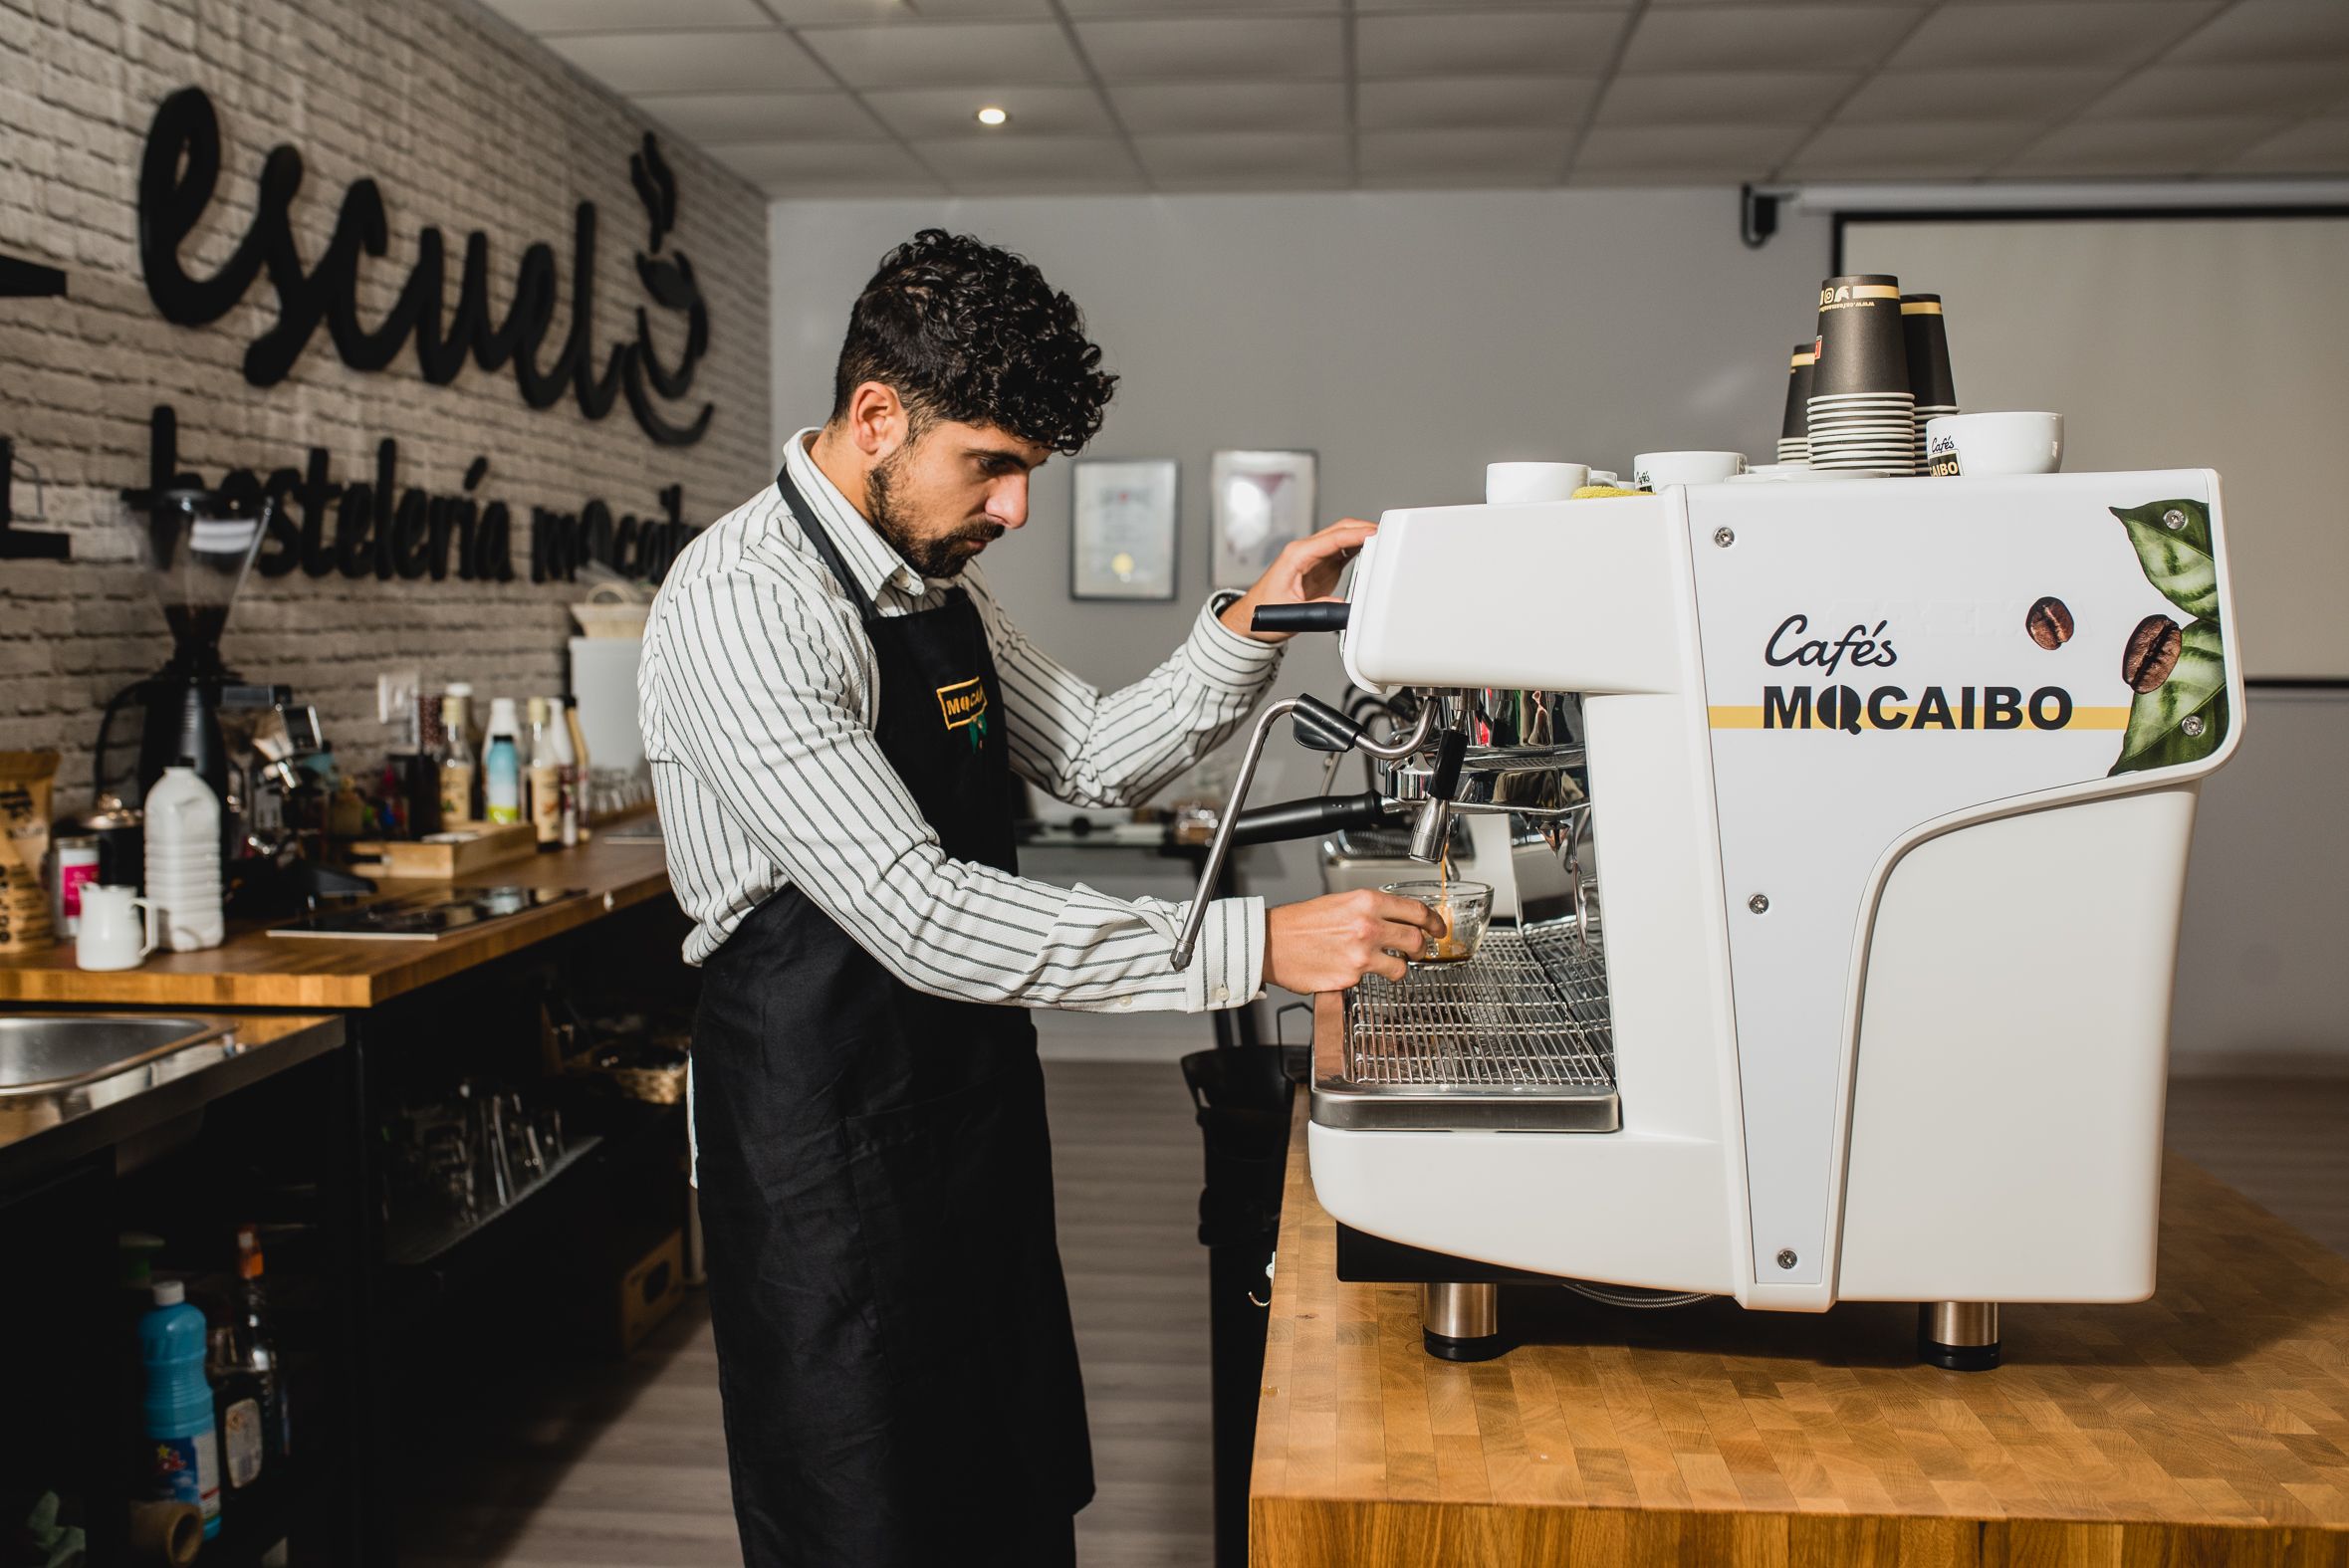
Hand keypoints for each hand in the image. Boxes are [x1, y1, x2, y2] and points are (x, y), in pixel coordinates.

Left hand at [1220, 518, 1376, 643]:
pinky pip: (1343, 550)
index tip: (1375, 533)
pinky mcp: (1321, 566)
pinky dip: (1358, 547)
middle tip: (1388, 533)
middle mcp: (1305, 551)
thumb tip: (1342, 608)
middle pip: (1339, 530)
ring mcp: (1314, 557)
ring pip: (1342, 537)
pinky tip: (1372, 549)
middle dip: (1364, 529)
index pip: (1332, 538)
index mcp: (1296, 555)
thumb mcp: (1291, 614)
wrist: (1253, 618)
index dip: (1356, 533)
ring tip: (1385, 539)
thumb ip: (1318, 609)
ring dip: (1362, 536)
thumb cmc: (1263, 613)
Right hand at [1264, 889, 1444, 993]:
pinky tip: (1349, 969)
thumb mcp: (1342, 902)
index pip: (1416, 911)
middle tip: (1418, 951)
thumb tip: (1397, 920)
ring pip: (1401, 967)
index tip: (1439, 929)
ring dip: (1398, 968)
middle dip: (1421, 949)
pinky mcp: (1351, 978)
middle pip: (1416, 940)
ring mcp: (1361, 955)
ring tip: (1386, 966)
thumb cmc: (1301, 923)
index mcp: (1367, 902)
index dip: (1434, 922)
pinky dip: (1365, 978)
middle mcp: (1368, 927)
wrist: (1271, 943)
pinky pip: (1371, 980)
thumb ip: (1372, 910)